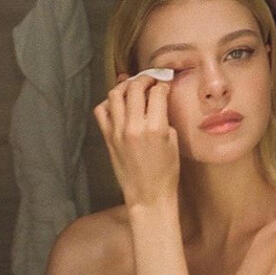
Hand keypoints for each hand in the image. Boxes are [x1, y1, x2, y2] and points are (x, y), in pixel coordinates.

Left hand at [94, 75, 179, 208]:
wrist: (148, 195)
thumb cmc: (166, 173)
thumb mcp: (173, 142)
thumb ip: (164, 119)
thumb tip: (159, 102)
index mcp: (155, 128)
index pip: (157, 93)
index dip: (163, 84)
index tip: (165, 83)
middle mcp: (134, 126)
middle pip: (135, 88)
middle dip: (145, 79)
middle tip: (151, 79)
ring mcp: (117, 131)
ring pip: (115, 94)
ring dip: (125, 85)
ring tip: (133, 86)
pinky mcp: (108, 138)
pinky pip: (102, 111)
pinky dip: (109, 102)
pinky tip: (119, 103)